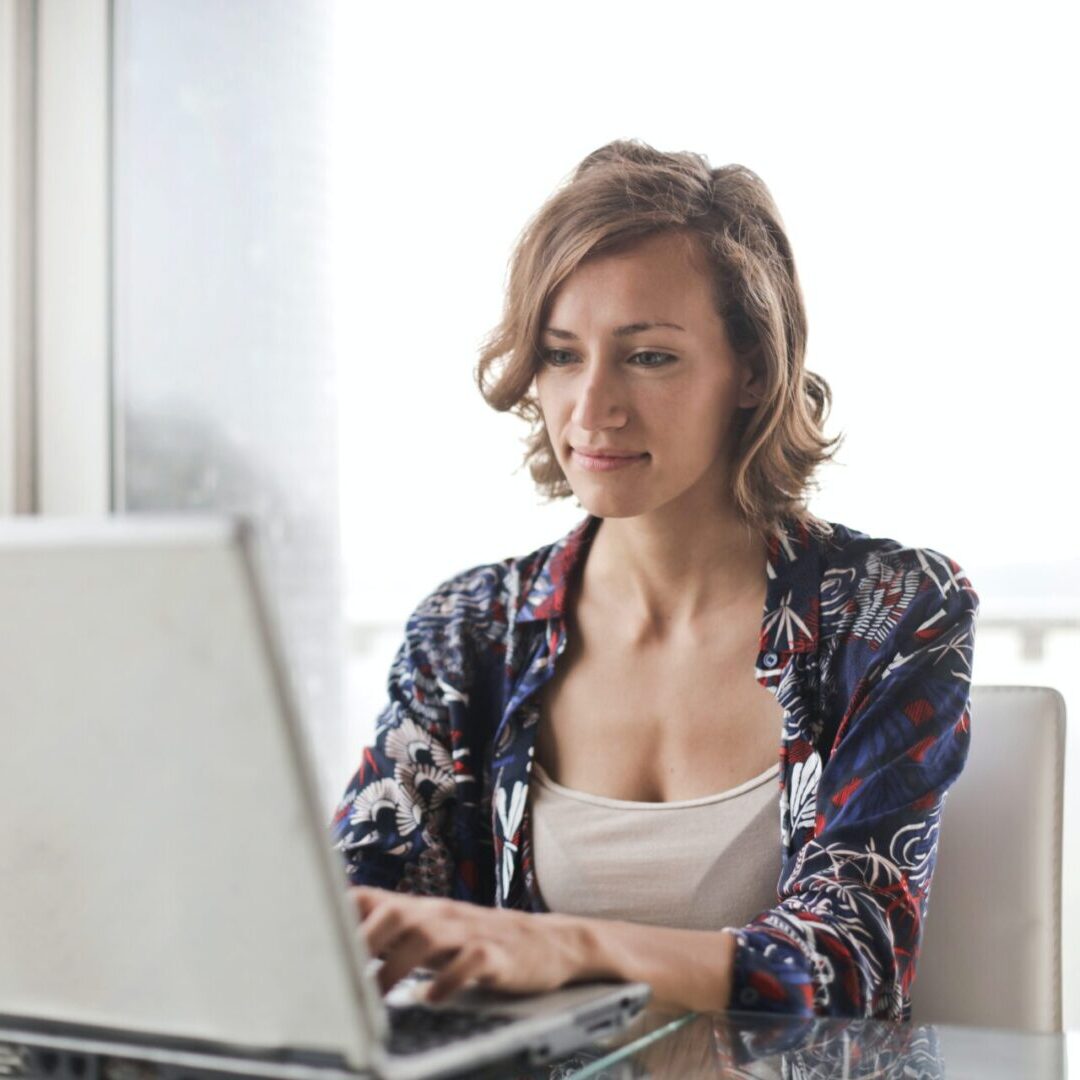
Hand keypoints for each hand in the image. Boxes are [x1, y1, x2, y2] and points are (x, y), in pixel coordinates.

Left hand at [349, 887, 592, 1001]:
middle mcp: (441, 914)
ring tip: (379, 995)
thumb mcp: (433, 933)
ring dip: (397, 965)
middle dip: (365, 942)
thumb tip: (336, 945)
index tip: (310, 937)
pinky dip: (448, 981)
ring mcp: (470, 932)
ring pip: (427, 935)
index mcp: (420, 910)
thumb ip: (391, 934)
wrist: (547, 943)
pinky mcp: (497, 955)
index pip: (372, 898)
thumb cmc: (477, 942)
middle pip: (396, 912)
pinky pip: (470, 962)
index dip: (340, 914)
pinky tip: (431, 999)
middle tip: (342, 976)